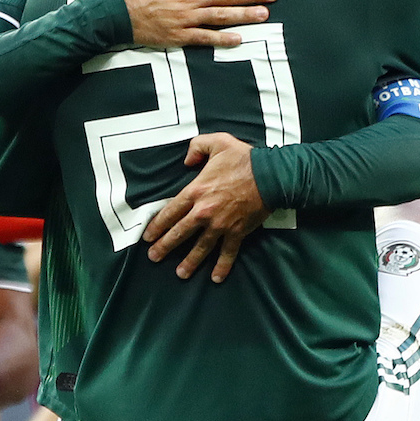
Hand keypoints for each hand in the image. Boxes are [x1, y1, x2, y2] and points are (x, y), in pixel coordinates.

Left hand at [143, 133, 270, 281]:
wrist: (271, 175)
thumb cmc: (244, 158)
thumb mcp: (217, 142)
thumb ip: (197, 147)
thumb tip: (187, 159)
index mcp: (196, 191)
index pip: (170, 212)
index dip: (157, 226)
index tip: (148, 236)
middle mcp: (204, 212)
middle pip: (179, 233)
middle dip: (164, 247)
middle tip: (154, 257)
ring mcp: (221, 225)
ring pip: (200, 248)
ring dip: (189, 262)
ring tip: (180, 274)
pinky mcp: (237, 232)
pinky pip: (228, 253)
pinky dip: (222, 266)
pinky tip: (215, 278)